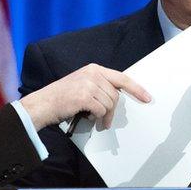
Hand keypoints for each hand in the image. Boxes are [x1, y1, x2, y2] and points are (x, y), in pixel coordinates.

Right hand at [20, 64, 150, 129]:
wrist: (43, 103)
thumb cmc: (63, 97)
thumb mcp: (83, 84)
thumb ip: (100, 86)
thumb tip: (117, 98)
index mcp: (94, 69)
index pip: (122, 78)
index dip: (136, 89)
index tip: (147, 97)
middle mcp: (92, 73)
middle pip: (116, 95)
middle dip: (112, 111)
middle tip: (105, 121)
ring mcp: (88, 83)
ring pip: (110, 104)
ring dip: (103, 115)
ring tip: (92, 117)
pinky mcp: (84, 96)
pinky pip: (101, 110)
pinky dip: (96, 117)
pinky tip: (86, 116)